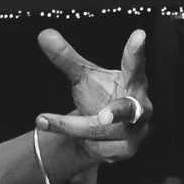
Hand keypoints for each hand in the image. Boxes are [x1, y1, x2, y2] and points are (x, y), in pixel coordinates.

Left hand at [35, 29, 151, 163]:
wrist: (102, 135)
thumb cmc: (99, 97)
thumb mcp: (82, 76)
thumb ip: (66, 57)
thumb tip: (44, 34)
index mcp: (133, 81)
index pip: (134, 65)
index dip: (137, 51)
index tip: (139, 34)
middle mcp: (139, 106)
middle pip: (128, 109)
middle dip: (116, 113)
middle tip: (103, 117)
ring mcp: (135, 130)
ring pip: (101, 131)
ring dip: (72, 127)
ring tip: (43, 120)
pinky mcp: (126, 149)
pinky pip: (99, 147)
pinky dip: (80, 142)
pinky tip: (75, 140)